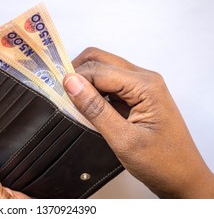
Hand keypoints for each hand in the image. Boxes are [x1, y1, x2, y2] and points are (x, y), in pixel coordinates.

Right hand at [64, 47, 213, 197]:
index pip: (98, 70)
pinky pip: (108, 84)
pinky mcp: (136, 96)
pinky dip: (93, 92)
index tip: (56, 93)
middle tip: (61, 92)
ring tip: (72, 103)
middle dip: (77, 73)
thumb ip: (95, 109)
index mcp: (145, 85)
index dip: (75, 79)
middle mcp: (144, 79)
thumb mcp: (123, 139)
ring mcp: (141, 86)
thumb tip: (71, 82)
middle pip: (100, 60)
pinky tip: (86, 108)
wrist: (182, 178)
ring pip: (103, 70)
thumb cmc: (161, 162)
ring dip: (85, 82)